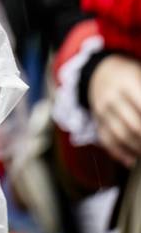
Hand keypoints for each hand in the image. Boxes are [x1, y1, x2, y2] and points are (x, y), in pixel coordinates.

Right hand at [87, 52, 140, 167]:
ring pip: (120, 136)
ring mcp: (101, 110)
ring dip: (137, 148)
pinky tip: (132, 161)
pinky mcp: (97, 120)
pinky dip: (119, 153)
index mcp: (126, 83)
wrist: (99, 71)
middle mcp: (111, 98)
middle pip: (134, 125)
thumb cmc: (129, 75)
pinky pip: (106, 140)